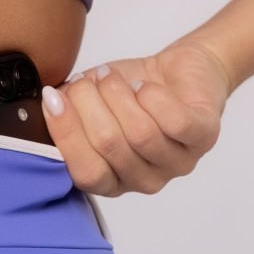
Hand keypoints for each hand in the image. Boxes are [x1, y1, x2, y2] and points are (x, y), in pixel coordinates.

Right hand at [40, 39, 231, 196]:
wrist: (179, 71)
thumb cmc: (130, 92)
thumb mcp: (90, 104)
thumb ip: (67, 113)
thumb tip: (48, 105)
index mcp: (112, 182)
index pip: (86, 173)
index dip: (67, 134)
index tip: (53, 99)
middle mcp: (144, 181)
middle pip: (110, 147)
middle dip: (90, 104)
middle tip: (88, 80)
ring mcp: (177, 164)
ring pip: (140, 133)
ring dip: (119, 95)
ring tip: (111, 77)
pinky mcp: (204, 138)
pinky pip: (174, 122)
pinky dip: (152, 96)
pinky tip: (143, 85)